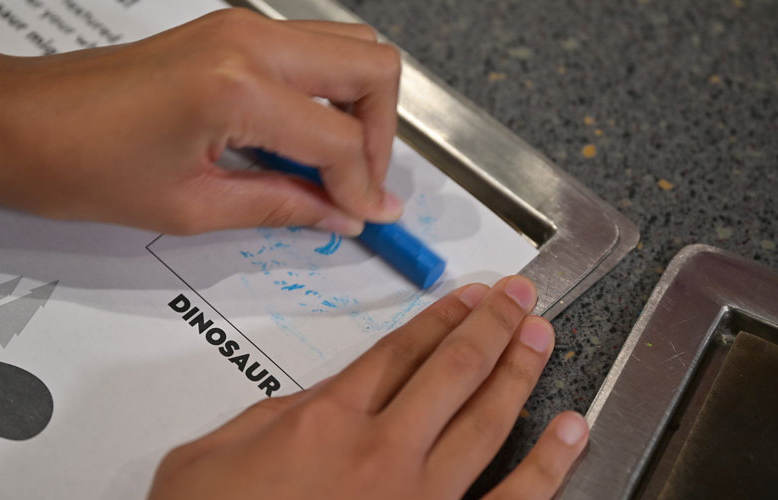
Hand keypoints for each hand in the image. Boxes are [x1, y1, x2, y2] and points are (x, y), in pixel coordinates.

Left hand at [0, 9, 401, 234]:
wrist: (18, 121)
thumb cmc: (81, 164)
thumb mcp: (191, 206)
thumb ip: (281, 206)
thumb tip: (340, 214)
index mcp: (237, 87)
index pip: (340, 139)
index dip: (365, 187)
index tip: (370, 218)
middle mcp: (248, 41)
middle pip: (371, 67)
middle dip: (381, 135)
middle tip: (360, 187)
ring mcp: (240, 26)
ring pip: (348, 50)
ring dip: (359, 109)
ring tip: (335, 168)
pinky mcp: (228, 30)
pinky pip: (309, 52)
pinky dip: (326, 95)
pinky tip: (301, 144)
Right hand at [149, 276, 588, 499]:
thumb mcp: (207, 458)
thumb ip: (267, 419)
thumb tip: (314, 399)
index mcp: (325, 421)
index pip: (397, 352)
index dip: (438, 318)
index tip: (465, 298)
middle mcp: (380, 451)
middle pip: (451, 369)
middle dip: (491, 325)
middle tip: (518, 296)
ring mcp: (418, 499)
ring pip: (486, 420)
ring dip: (518, 371)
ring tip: (541, 336)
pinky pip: (511, 499)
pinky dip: (548, 463)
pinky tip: (571, 429)